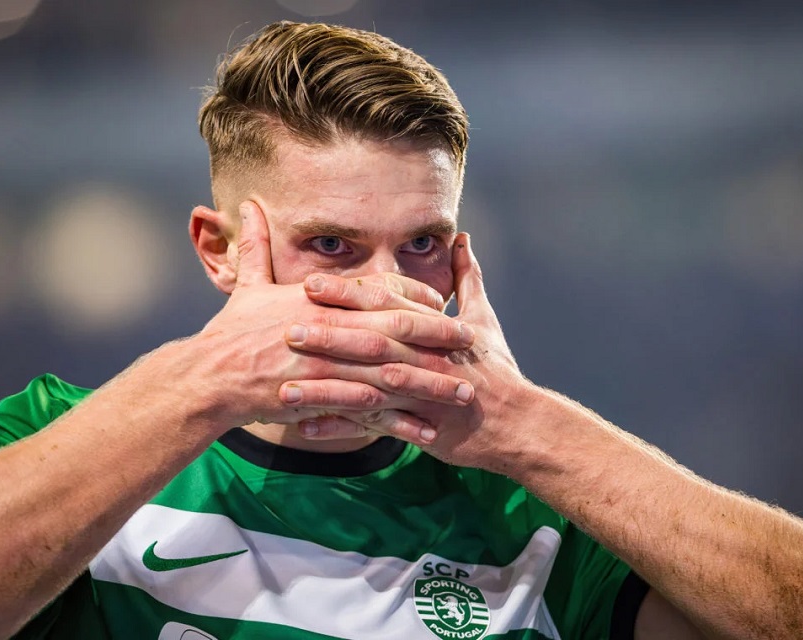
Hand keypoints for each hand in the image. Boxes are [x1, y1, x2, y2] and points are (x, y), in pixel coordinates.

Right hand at [186, 202, 476, 435]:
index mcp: (319, 300)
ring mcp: (328, 366)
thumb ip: (256, 246)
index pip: (377, 291)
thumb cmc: (229, 333)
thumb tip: (249, 204)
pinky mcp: (322, 399)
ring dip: (430, 383)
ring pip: (391, 374)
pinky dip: (399, 421)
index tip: (441, 302)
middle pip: (395, 330)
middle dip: (437, 335)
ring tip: (462, 392)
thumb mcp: (247, 285)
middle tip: (470, 340)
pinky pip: (369, 411)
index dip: (413, 296)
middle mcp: (329, 329)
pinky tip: (426, 430)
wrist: (209, 378)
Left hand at [284, 232, 540, 471]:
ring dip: (325, 388)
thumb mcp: (484, 319)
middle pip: (371, 342)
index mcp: (433, 328)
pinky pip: (372, 428)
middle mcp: (424, 357)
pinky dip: (340, 429)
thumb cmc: (496, 369)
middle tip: (286, 329)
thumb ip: (468, 278)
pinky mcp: (418, 426)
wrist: (517, 422)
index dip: (347, 294)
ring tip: (285, 387)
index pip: (385, 304)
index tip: (309, 284)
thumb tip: (463, 238)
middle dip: (328, 335)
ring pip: (366, 387)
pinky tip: (305, 429)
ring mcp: (420, 393)